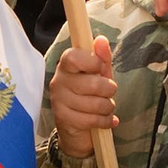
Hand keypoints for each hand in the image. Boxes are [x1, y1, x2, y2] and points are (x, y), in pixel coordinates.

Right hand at [51, 36, 117, 154]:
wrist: (77, 127)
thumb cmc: (90, 95)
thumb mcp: (99, 74)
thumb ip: (101, 58)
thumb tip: (101, 40)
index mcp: (66, 65)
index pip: (74, 57)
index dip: (93, 62)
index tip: (100, 67)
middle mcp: (58, 81)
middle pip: (92, 83)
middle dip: (109, 90)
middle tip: (109, 92)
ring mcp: (59, 101)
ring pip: (94, 104)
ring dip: (108, 107)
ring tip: (106, 107)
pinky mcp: (63, 119)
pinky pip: (91, 119)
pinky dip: (105, 121)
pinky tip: (105, 120)